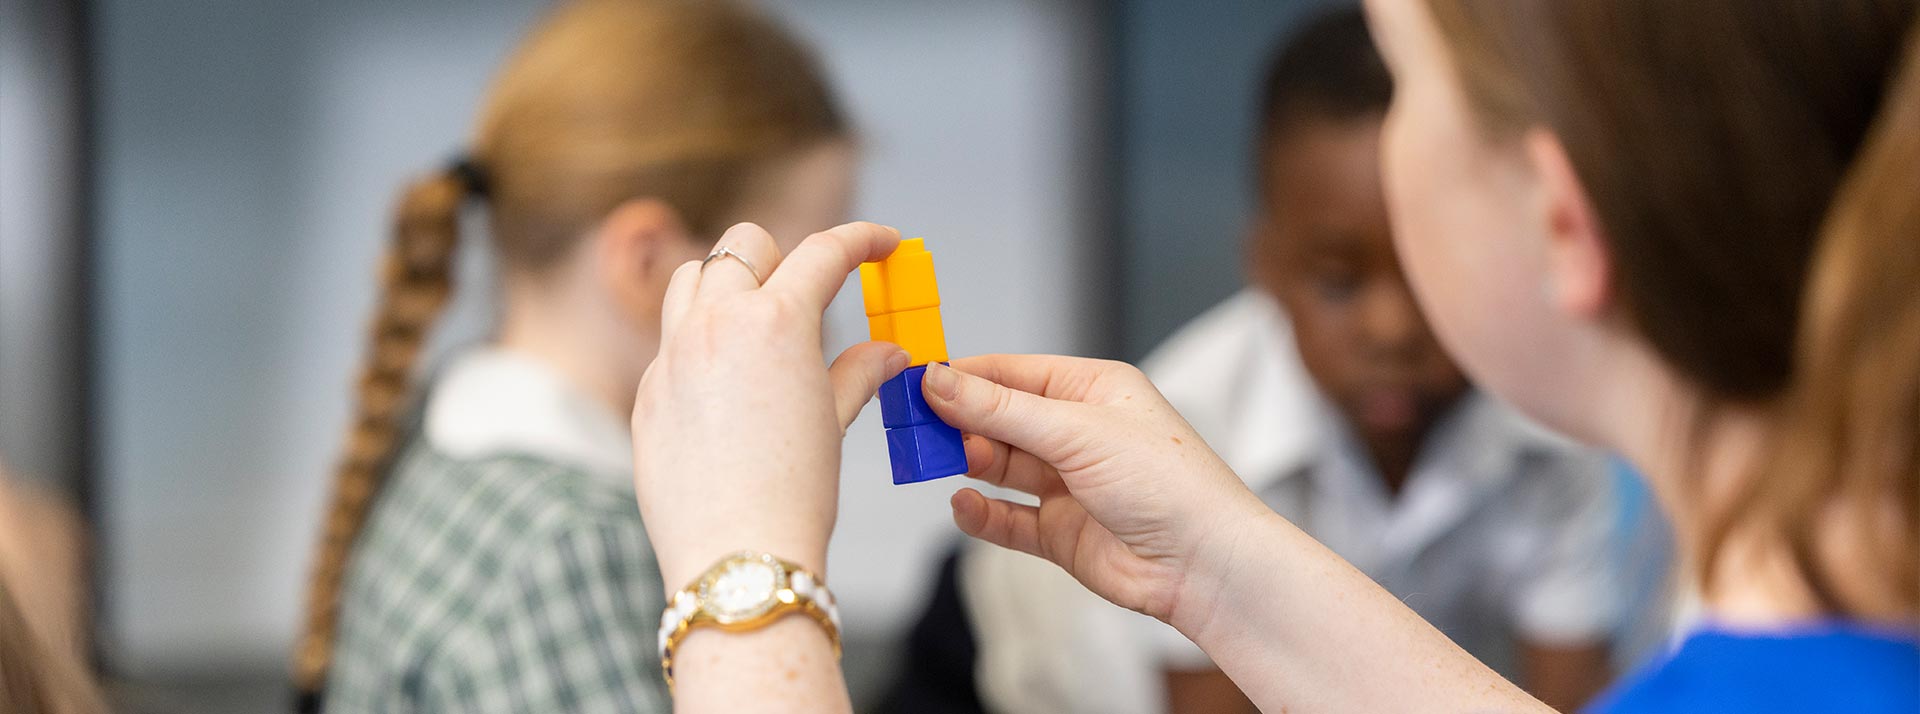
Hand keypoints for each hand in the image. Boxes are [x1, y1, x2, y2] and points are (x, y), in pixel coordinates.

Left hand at [631, 221, 908, 590]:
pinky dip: (699, 347)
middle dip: (781, 257)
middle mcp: (716, 324)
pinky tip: (723, 391)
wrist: (736, 555)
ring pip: (690, 278)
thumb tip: (890, 352)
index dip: (862, 238)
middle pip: (743, 245)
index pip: (823, 252)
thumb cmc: (793, 495)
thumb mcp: (834, 422)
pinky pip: (669, 344)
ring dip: (725, 285)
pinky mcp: (646, 394)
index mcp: (775, 322)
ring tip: (754, 325)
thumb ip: (859, 373)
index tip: (882, 242)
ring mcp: (671, 356)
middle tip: (806, 293)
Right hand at [921, 356, 1273, 633]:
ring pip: (1000, 467)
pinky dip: (982, 513)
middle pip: (1000, 420)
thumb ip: (1000, 410)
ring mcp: (1070, 484)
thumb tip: (939, 381)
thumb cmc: (1166, 483)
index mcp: (1093, 390)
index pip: (1013, 373)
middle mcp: (1080, 433)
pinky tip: (963, 505)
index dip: (964, 376)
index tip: (916, 380)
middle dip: (959, 423)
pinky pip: (1009, 518)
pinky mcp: (1062, 533)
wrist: (1203, 564)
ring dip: (968, 463)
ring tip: (936, 462)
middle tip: (914, 428)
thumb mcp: (1075, 431)